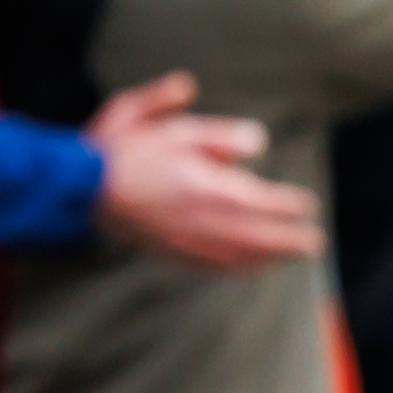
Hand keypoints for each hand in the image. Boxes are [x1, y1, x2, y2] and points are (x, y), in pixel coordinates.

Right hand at [88, 71, 323, 267]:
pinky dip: (238, 268)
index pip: (262, 201)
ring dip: (269, 257)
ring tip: (293, 257)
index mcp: (207, 187)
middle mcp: (201, 220)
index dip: (289, 205)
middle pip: (259, 236)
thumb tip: (258, 143)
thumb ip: (217, 132)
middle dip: (290, 240)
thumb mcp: (171, 123)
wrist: (77, 186)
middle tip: (315, 243)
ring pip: (238, 255)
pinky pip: (212, 266)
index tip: (308, 204)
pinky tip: (250, 268)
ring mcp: (185, 241)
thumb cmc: (122, 147)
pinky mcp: (168, 251)